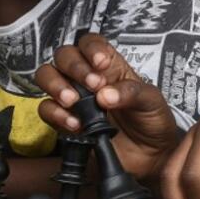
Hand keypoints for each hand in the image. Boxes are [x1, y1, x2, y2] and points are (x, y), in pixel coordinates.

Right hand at [35, 34, 181, 185]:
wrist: (151, 156)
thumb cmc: (153, 122)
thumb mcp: (151, 101)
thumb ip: (131, 93)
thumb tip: (104, 95)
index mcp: (111, 67)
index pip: (90, 43)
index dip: (91, 48)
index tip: (101, 63)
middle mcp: (88, 79)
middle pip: (64, 55)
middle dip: (74, 66)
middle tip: (93, 86)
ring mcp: (74, 99)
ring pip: (47, 76)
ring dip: (56, 85)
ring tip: (73, 100)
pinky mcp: (65, 121)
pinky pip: (46, 109)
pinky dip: (56, 113)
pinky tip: (76, 124)